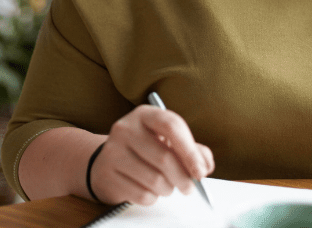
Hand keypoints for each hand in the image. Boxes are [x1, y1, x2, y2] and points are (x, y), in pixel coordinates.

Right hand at [89, 105, 214, 204]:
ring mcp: (113, 151)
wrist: (106, 162)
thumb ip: (192, 150)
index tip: (200, 170)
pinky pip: (142, 194)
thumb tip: (205, 165)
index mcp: (144, 114)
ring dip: (168, 188)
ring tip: (167, 185)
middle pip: (164, 157)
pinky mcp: (107, 174)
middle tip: (190, 186)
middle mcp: (126, 128)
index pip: (171, 125)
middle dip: (183, 177)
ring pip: (155, 180)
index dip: (190, 150)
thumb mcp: (167, 141)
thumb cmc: (144, 150)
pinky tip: (150, 190)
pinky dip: (153, 197)